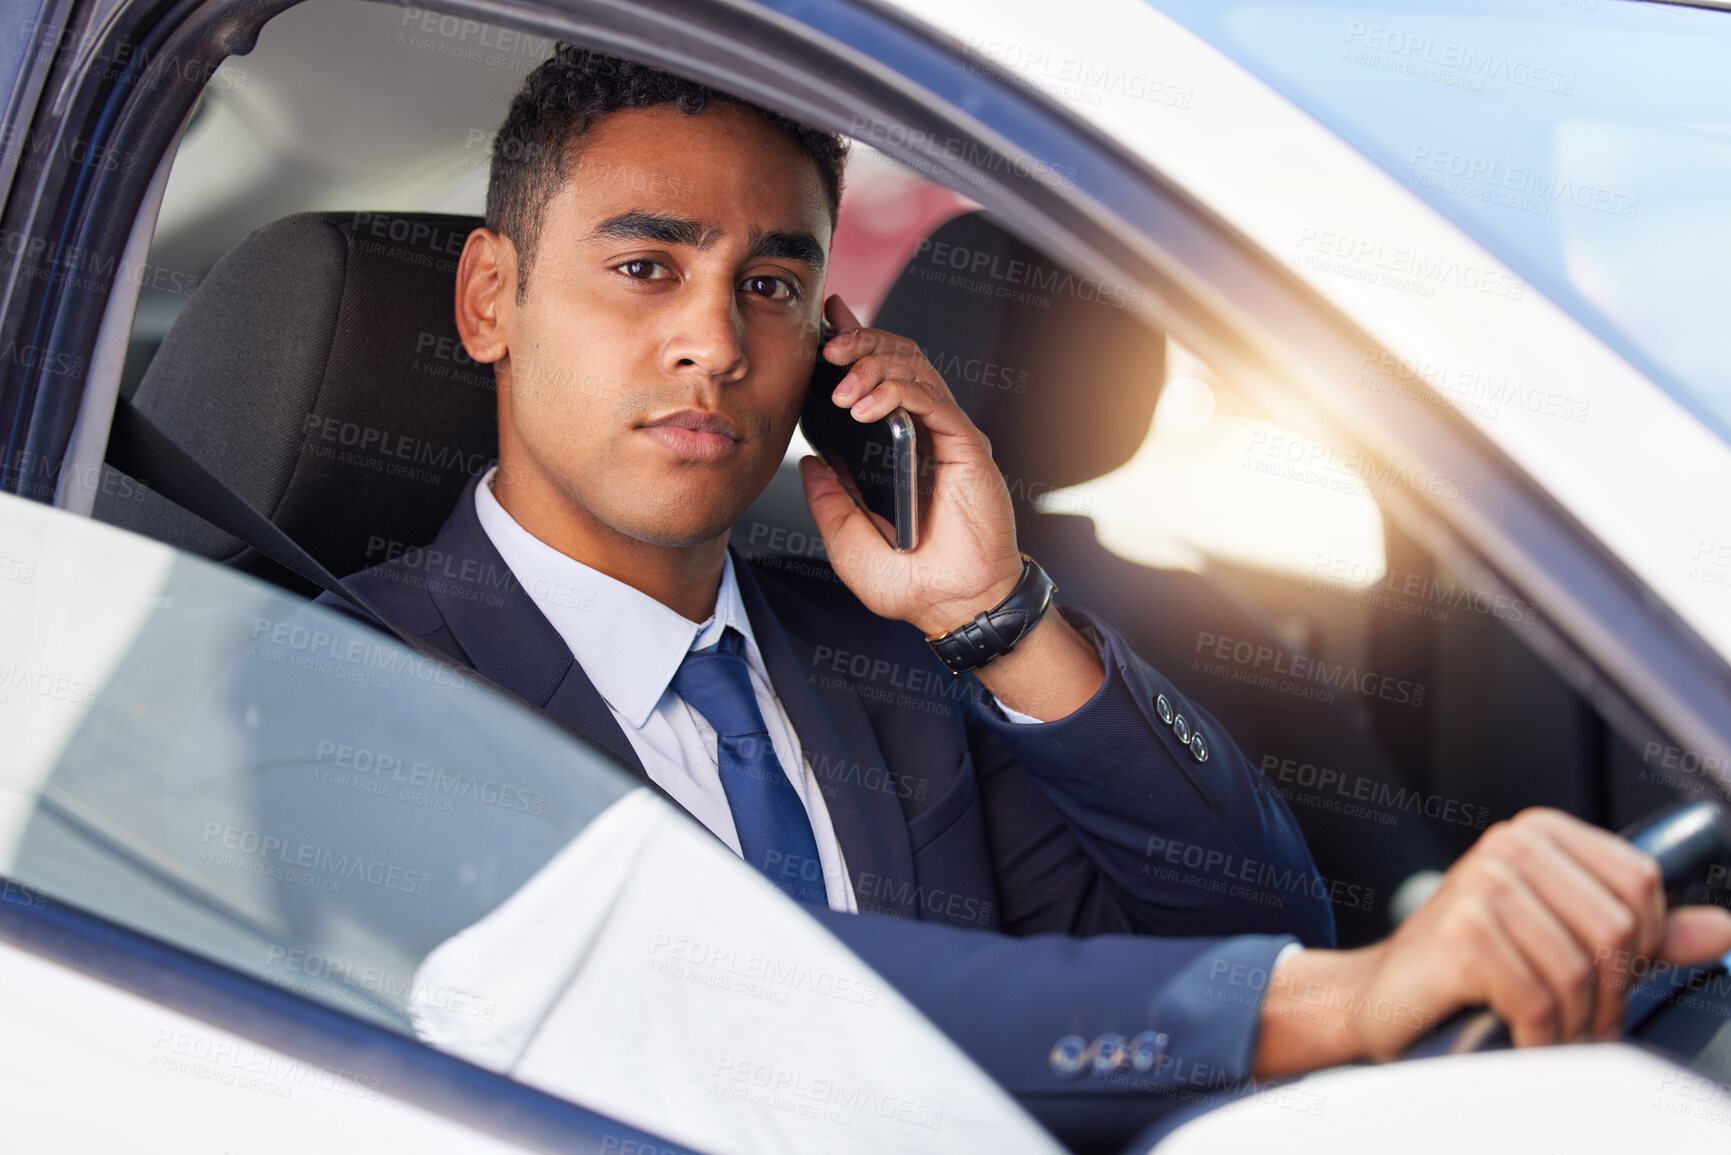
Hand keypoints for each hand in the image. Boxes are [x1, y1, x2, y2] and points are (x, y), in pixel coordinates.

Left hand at [798, 295, 1021, 635]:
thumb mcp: (846, 541)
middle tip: (827, 348)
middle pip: (898, 360)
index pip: (878, 380)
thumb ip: (829, 499)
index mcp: (897, 451)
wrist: (952, 607)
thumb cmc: (911, 583)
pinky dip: (898, 391)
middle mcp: (925, 436)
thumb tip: (809, 461)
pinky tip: (867, 405)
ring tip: (842, 384)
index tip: (824, 325)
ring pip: (915, 370)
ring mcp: (947, 438)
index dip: (854, 346)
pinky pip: (933, 400)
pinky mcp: (966, 447)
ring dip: (874, 364)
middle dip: (860, 342)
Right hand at [1254, 807, 1730, 1077]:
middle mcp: (1507, 845)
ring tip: (1550, 1035)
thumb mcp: (1563, 940)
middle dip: (1611, 995)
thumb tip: (1721, 930)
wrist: (1378, 998)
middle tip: (1585, 1023)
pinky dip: (1537, 1037)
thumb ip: (1641, 933)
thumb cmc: (1468, 969)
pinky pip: (1539, 1001)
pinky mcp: (1461, 934)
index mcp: (1537, 833)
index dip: (1645, 946)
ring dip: (1573, 1025)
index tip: (1613, 978)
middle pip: (1618, 928)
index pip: (1640, 882)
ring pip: (1581, 971)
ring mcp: (1481, 885)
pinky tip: (1518, 1038)